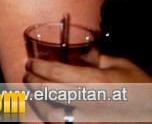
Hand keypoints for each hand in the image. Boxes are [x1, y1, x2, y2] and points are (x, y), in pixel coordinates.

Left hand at [25, 54, 151, 120]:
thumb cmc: (142, 89)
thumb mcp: (122, 66)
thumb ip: (97, 58)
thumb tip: (78, 51)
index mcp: (97, 82)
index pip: (56, 72)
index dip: (38, 66)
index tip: (30, 62)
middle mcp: (90, 102)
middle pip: (48, 91)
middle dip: (32, 81)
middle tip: (28, 74)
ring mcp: (89, 120)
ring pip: (50, 114)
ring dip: (36, 101)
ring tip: (31, 92)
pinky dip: (50, 117)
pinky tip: (46, 110)